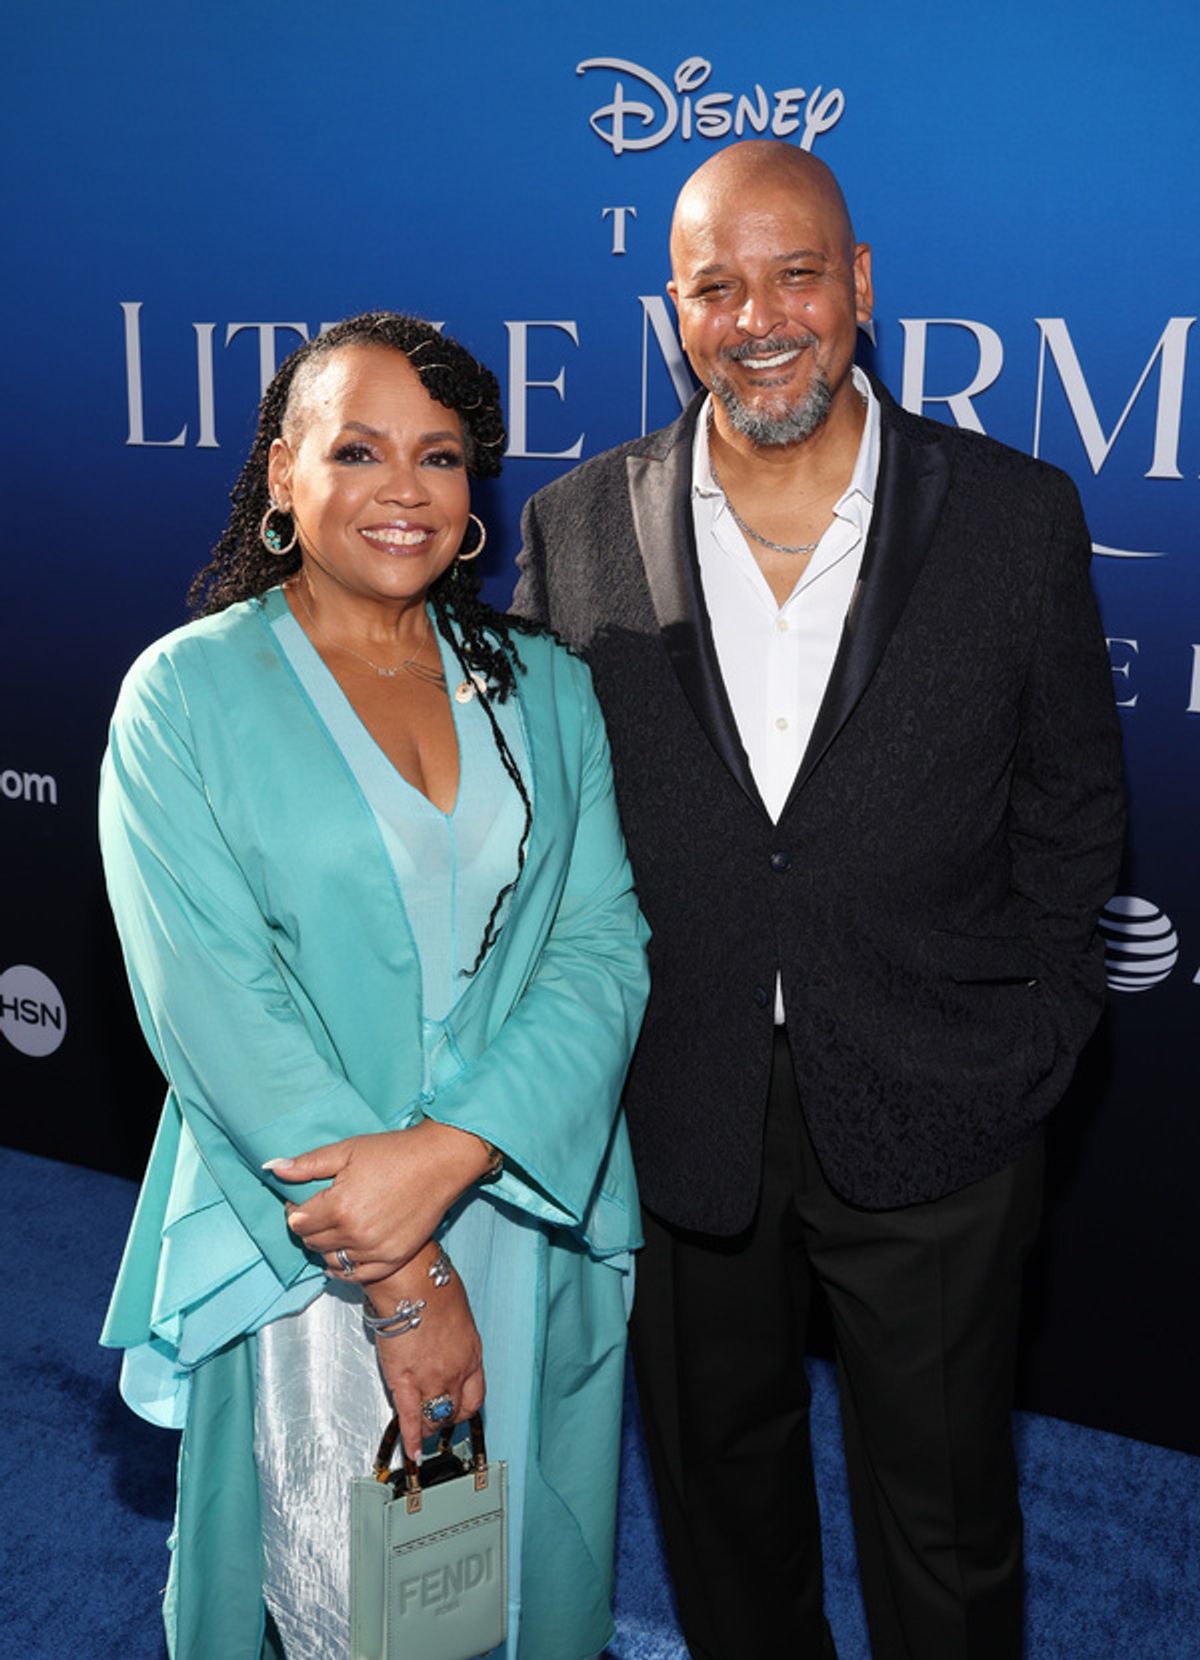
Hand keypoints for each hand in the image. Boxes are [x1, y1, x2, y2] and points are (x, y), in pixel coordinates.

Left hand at [267, 1121, 493, 1279]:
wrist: (440, 1162)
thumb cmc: (394, 1152)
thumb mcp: (347, 1150)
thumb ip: (308, 1165)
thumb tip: (271, 1169)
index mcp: (339, 1205)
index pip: (297, 1222)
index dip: (296, 1210)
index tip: (304, 1201)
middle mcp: (355, 1233)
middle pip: (312, 1242)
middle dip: (310, 1227)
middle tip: (321, 1212)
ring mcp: (375, 1250)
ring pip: (331, 1260)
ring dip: (327, 1246)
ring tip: (338, 1226)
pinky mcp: (392, 1259)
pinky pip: (355, 1275)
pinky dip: (346, 1266)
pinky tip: (349, 1249)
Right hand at [368, 1244, 484, 1461]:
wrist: (412, 1280)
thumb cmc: (432, 1285)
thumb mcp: (457, 1313)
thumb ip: (453, 1335)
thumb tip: (442, 1340)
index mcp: (472, 1353)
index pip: (475, 1395)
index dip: (465, 1408)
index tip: (459, 1412)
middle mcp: (456, 1372)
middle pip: (456, 1411)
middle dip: (447, 1420)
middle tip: (439, 1423)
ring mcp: (431, 1380)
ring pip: (434, 1418)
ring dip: (429, 1427)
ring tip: (422, 1431)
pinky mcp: (405, 1382)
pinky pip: (410, 1419)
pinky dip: (411, 1439)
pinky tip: (411, 1451)